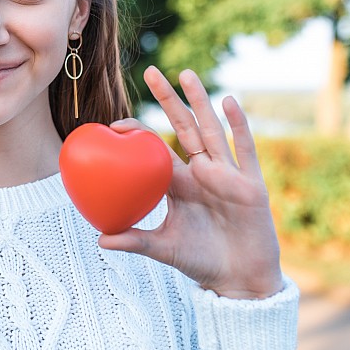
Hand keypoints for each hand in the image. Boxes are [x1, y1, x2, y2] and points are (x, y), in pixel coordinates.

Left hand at [97, 66, 283, 299]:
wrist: (240, 279)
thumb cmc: (202, 261)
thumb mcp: (164, 248)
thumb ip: (135, 240)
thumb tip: (99, 240)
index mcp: (179, 184)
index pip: (155, 150)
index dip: (138, 134)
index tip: (114, 123)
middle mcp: (202, 172)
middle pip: (182, 128)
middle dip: (168, 99)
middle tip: (150, 71)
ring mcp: (226, 174)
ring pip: (211, 130)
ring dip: (200, 101)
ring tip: (185, 73)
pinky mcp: (250, 183)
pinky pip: (243, 149)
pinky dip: (238, 125)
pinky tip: (229, 101)